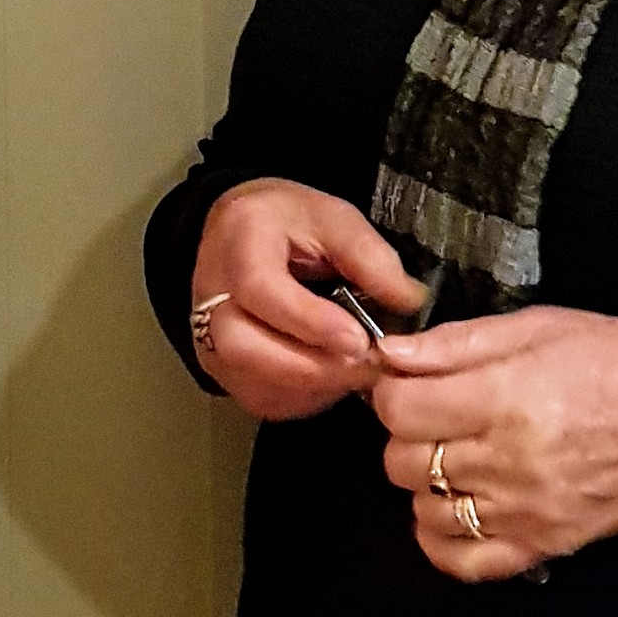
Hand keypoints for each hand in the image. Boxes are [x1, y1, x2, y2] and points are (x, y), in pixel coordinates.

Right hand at [190, 180, 425, 421]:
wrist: (241, 235)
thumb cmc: (289, 223)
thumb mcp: (334, 217)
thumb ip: (369, 256)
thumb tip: (409, 302)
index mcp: (239, 239)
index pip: (260, 289)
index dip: (309, 321)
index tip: (360, 339)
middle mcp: (210, 293)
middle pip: (244, 346)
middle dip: (312, 366)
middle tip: (367, 365)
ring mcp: (208, 336)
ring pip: (252, 381)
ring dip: (313, 386)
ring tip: (358, 372)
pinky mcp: (222, 369)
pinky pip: (261, 399)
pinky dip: (304, 398)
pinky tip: (334, 378)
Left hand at [372, 305, 617, 580]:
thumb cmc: (610, 362)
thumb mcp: (535, 327)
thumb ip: (456, 341)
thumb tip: (392, 351)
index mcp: (502, 399)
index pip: (399, 408)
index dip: (390, 388)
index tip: (405, 379)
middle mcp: (505, 462)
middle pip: (403, 460)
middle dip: (404, 432)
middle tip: (430, 413)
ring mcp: (521, 513)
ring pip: (424, 510)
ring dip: (423, 481)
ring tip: (449, 455)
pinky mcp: (540, 548)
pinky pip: (463, 562)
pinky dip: (443, 538)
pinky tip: (453, 506)